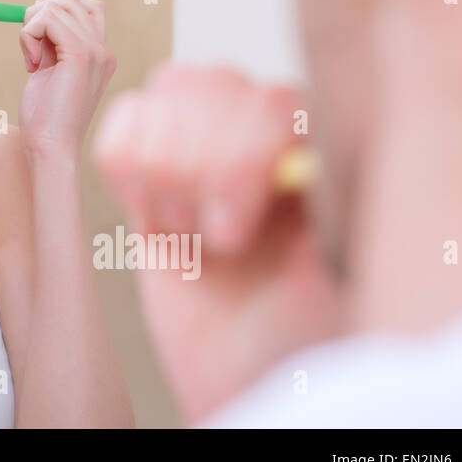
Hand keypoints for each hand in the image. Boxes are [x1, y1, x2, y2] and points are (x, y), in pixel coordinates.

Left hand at [17, 0, 116, 158]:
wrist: (52, 148)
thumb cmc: (46, 118)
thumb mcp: (49, 71)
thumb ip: (51, 45)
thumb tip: (37, 14)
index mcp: (100, 54)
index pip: (85, 6)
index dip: (53, 13)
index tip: (37, 43)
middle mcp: (103, 49)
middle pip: (69, 0)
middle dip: (39, 16)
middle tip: (31, 51)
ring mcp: (95, 51)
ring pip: (55, 6)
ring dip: (31, 27)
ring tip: (32, 60)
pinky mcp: (79, 54)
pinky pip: (47, 19)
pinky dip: (29, 34)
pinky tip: (32, 65)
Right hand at [91, 62, 341, 422]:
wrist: (243, 379)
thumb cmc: (301, 338)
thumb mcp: (339, 272)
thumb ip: (326, 200)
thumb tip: (299, 139)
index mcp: (327, 152)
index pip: (274, 98)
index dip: (242, 155)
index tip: (239, 233)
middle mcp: (270, 136)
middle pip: (217, 82)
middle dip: (204, 166)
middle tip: (221, 240)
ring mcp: (207, 144)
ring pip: (169, 89)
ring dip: (166, 170)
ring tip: (191, 231)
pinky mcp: (152, 168)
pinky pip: (122, 125)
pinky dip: (126, 167)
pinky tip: (153, 213)